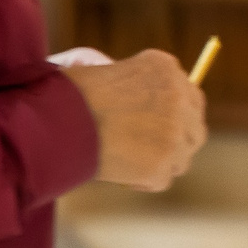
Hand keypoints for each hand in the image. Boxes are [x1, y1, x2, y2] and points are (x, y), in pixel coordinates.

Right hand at [63, 50, 206, 190]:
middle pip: (194, 126)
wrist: (53, 119)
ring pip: (183, 155)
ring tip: (129, 163)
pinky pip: (164, 178)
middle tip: (150, 152)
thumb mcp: (98, 66)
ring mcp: (175, 130)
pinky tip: (121, 175)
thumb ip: (128, 77)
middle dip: (176, 140)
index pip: (189, 94)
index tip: (160, 126)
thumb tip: (140, 95)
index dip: (176, 113)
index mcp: (165, 66)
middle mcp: (179, 95)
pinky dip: (144, 181)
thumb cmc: (65, 93)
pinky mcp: (164, 162)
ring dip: (162, 163)